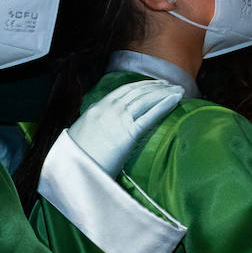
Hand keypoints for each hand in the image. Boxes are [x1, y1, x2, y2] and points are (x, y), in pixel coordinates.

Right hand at [67, 79, 183, 177]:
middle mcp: (108, 109)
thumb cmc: (77, 156)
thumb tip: (105, 126)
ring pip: (146, 99)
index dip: (141, 85)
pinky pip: (150, 115)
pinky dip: (164, 105)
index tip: (153, 84)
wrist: (73, 168)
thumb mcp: (82, 133)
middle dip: (156, 86)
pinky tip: (175, 100)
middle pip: (137, 92)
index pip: (123, 90)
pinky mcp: (129, 133)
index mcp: (96, 108)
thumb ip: (96, 124)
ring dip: (164, 93)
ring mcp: (119, 119)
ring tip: (178, 90)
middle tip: (170, 85)